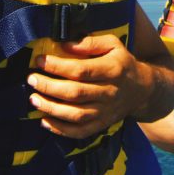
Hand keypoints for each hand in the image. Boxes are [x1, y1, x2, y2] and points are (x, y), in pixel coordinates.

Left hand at [26, 34, 147, 138]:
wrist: (142, 89)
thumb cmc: (121, 62)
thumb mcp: (113, 44)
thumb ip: (90, 42)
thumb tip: (65, 45)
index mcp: (113, 70)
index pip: (81, 70)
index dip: (58, 66)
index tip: (40, 61)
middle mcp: (110, 92)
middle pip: (76, 93)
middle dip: (50, 87)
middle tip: (31, 79)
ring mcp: (106, 112)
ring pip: (76, 114)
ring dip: (51, 108)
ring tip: (34, 99)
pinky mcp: (102, 125)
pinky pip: (80, 132)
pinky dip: (61, 130)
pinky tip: (45, 121)